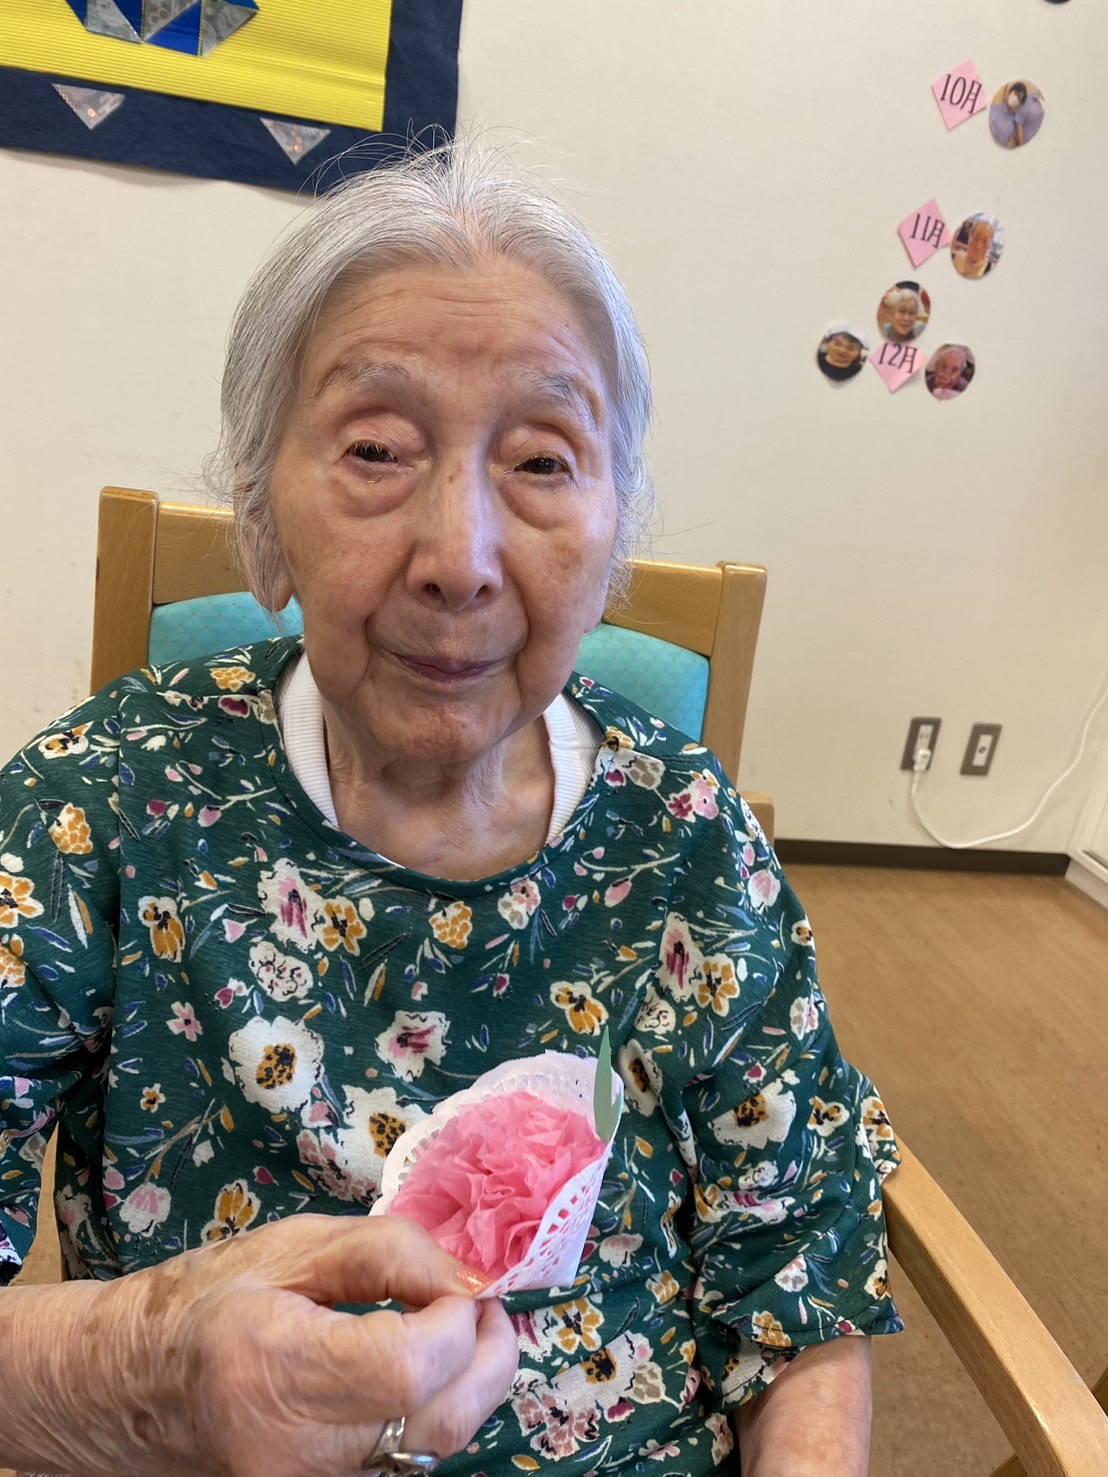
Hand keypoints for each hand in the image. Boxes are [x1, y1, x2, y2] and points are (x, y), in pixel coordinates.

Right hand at [9, 1214, 518, 1476]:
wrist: (130, 1386)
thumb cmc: (207, 1299)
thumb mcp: (293, 1248)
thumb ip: (387, 1253)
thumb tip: (470, 1277)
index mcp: (273, 1368)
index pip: (407, 1367)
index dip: (456, 1320)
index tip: (460, 1283)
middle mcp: (294, 1450)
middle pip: (441, 1424)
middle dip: (489, 1358)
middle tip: (484, 1306)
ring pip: (435, 1451)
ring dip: (470, 1386)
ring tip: (455, 1330)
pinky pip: (407, 1462)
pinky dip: (435, 1414)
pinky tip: (425, 1372)